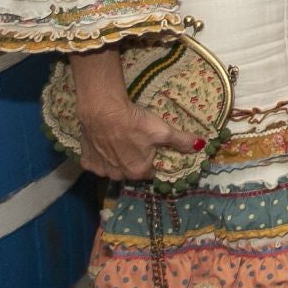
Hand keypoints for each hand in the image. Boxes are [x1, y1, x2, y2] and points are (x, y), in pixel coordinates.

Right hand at [70, 49, 200, 179]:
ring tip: (120, 141)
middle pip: (131, 171)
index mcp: (138, 171)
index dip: (153, 160)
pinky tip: (104, 143)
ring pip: (112, 168)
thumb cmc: (135, 123)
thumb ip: (182, 140)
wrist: (103, 112)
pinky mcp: (86, 162)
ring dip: (117, 159)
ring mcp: (101, 170)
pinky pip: (96, 163)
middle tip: (136, 142)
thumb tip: (201, 146)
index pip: (150, 172)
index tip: (153, 149)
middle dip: (135, 160)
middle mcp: (119, 175)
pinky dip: (100, 155)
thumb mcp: (163, 130)